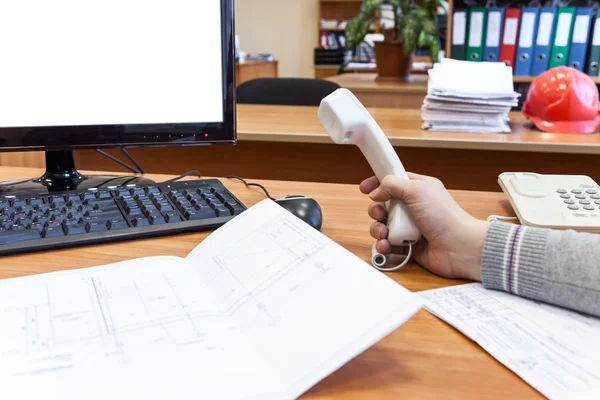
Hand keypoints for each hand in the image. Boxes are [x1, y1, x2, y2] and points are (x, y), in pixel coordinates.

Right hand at [359, 173, 488, 280]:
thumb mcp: (416, 190)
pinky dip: (384, 245)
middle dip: (376, 210)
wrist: (458, 247)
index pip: (393, 182)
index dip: (377, 183)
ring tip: (384, 234)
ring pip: (383, 226)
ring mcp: (410, 227)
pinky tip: (387, 246)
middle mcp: (413, 207)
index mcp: (418, 189)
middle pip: (383, 205)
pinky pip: (389, 244)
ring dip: (378, 229)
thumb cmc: (442, 215)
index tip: (364, 188)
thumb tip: (376, 192)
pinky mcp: (408, 245)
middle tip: (380, 214)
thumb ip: (392, 185)